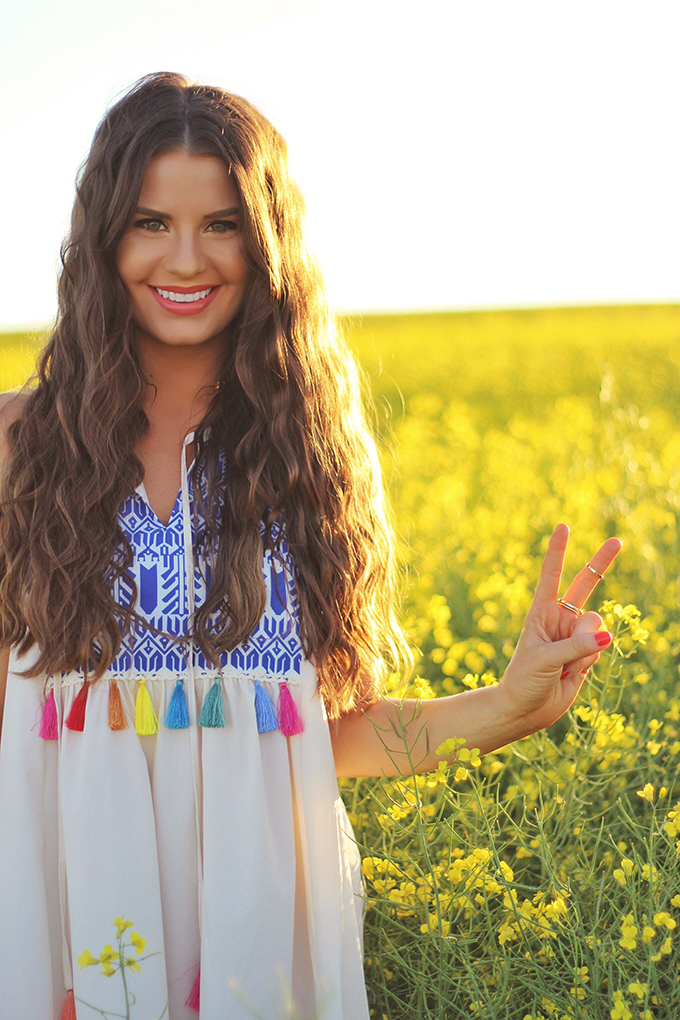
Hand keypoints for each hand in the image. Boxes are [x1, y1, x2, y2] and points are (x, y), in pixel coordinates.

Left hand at [498, 523, 621, 734]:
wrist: (526, 710)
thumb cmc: (524, 680)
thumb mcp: (544, 660)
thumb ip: (575, 646)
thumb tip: (607, 637)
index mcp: (541, 612)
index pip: (551, 575)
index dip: (558, 551)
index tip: (564, 527)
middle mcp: (560, 619)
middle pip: (585, 585)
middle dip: (601, 562)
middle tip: (617, 540)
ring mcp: (575, 636)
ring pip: (597, 628)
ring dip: (585, 647)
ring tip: (564, 665)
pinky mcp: (587, 653)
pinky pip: (600, 649)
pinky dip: (589, 661)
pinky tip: (572, 673)